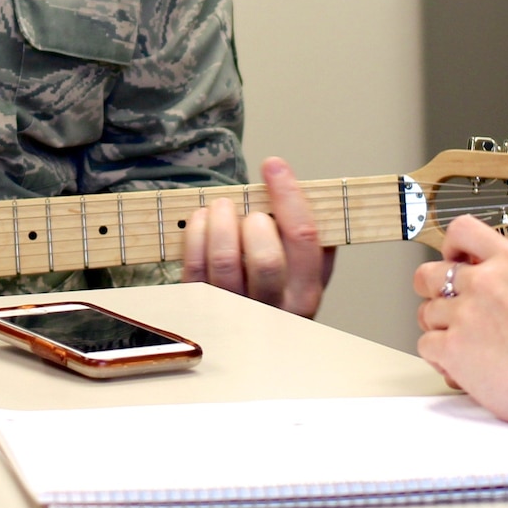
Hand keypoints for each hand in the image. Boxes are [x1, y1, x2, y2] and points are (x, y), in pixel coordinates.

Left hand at [180, 157, 334, 316]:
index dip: (288, 195)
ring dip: (220, 221)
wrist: (245, 341)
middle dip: (254, 221)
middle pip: (266, 259)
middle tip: (248, 209)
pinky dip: (196, 233)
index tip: (274, 166)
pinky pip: (195, 266)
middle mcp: (273, 310)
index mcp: (306, 294)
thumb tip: (300, 191)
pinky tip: (202, 220)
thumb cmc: (276, 298)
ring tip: (221, 206)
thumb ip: (312, 242)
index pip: (304, 238)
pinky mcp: (201, 308)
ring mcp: (233, 313)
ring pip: (224, 261)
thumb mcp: (305, 277)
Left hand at [412, 215, 507, 433]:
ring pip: (426, 312)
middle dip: (432, 289)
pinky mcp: (453, 348)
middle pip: (430, 273)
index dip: (452, 246)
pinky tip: (457, 364)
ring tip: (460, 342)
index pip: (464, 230)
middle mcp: (484, 282)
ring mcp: (465, 314)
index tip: (455, 259)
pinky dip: (438, 356)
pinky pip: (426, 345)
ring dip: (438, 327)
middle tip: (446, 304)